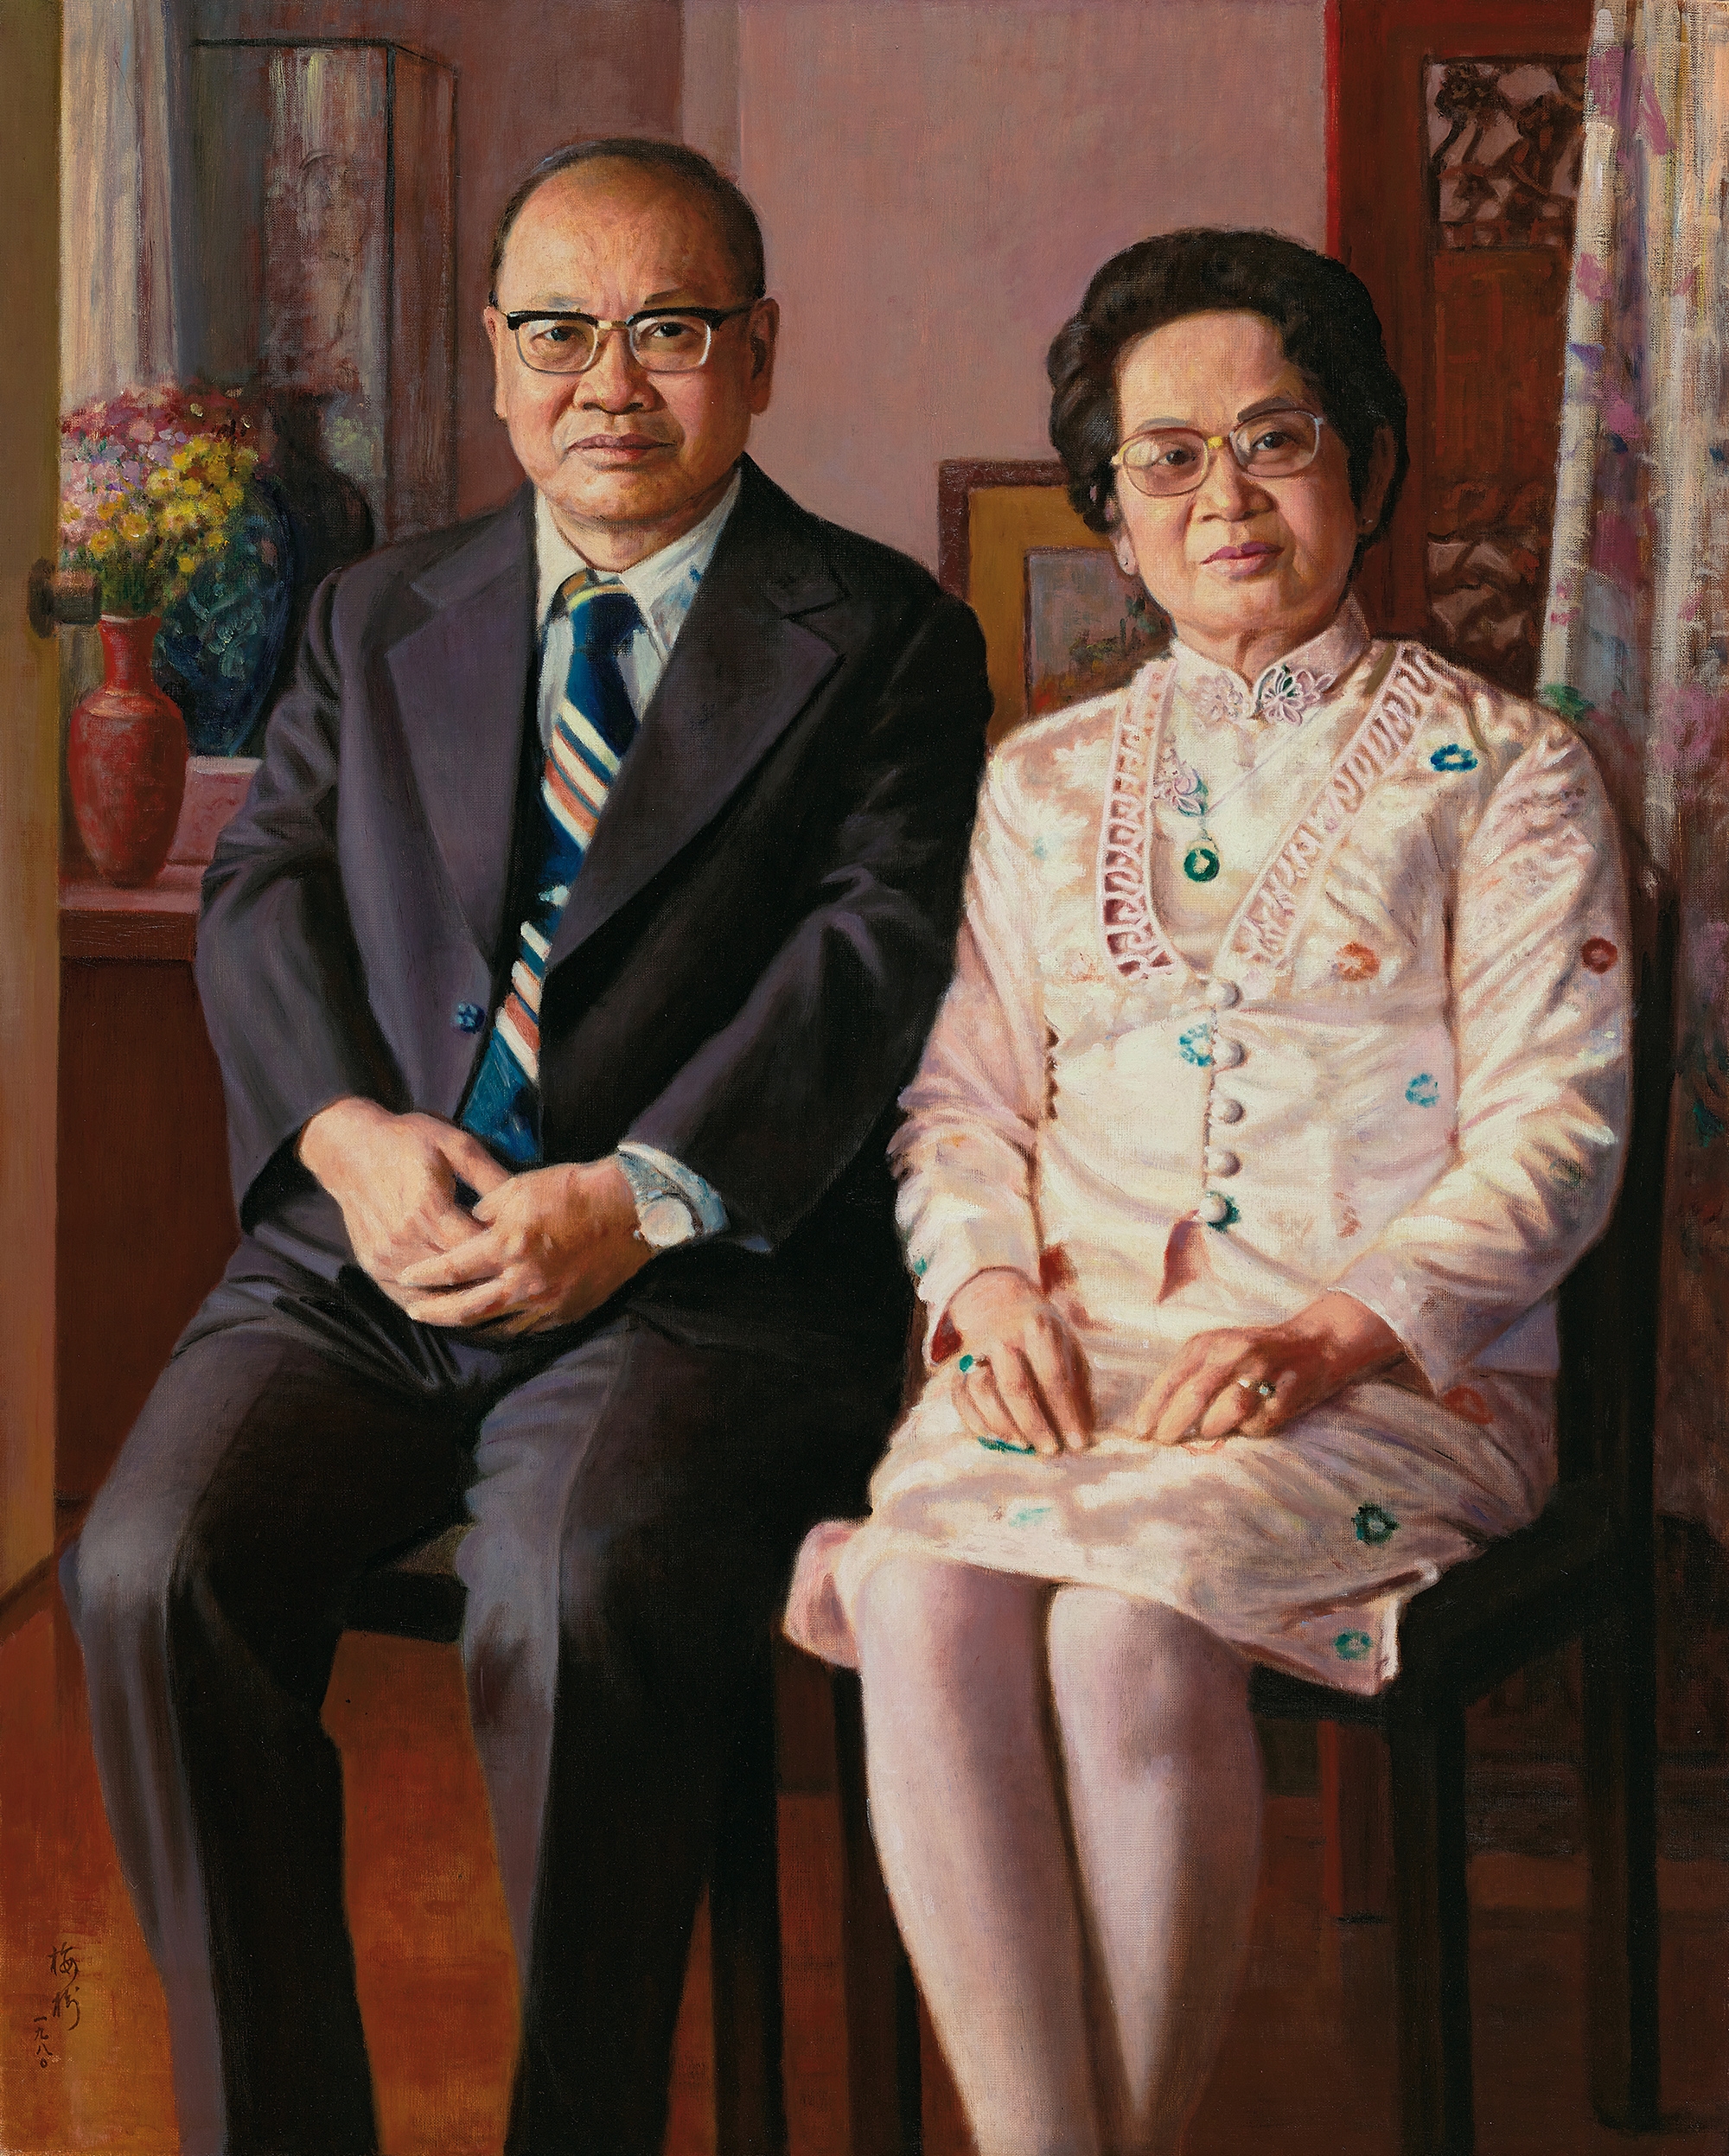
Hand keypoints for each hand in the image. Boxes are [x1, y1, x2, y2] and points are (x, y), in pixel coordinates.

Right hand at [297, 1098, 508, 1303]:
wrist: (350, 1150)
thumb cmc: (407, 1142)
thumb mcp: (454, 1145)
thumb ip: (489, 1175)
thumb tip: (525, 1201)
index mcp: (429, 1208)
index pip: (477, 1248)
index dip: (504, 1254)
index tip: (527, 1255)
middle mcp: (405, 1239)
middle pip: (458, 1277)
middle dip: (489, 1281)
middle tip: (518, 1283)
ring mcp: (386, 1257)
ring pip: (434, 1295)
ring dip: (464, 1300)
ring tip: (495, 1299)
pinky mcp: (373, 1266)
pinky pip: (408, 1298)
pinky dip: (435, 1305)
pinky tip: (458, 1304)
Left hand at [393, 1157, 651, 1333]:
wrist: (627, 1209)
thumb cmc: (571, 1190)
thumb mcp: (517, 1188)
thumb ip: (485, 1211)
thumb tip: (469, 1225)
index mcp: (507, 1246)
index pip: (452, 1269)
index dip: (424, 1275)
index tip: (404, 1277)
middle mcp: (524, 1281)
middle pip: (467, 1309)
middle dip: (435, 1313)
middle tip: (414, 1311)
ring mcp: (547, 1302)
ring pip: (496, 1326)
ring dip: (468, 1325)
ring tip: (450, 1320)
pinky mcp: (568, 1311)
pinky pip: (528, 1327)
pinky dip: (505, 1326)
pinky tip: (495, 1322)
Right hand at [943, 1268, 1093, 1456]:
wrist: (999, 1302)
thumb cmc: (1044, 1335)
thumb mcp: (1068, 1347)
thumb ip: (1077, 1386)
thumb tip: (1084, 1430)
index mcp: (1038, 1327)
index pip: (1053, 1375)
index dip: (1067, 1412)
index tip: (1078, 1442)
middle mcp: (1003, 1337)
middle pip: (1015, 1386)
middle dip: (1034, 1423)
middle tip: (1050, 1449)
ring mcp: (977, 1351)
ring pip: (981, 1390)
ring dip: (1002, 1424)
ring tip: (1022, 1445)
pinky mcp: (958, 1367)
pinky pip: (961, 1398)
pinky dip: (976, 1422)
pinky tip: (997, 1439)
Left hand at [1132, 1291, 1404, 1448]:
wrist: (1314, 1344)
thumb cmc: (1251, 1357)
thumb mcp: (1216, 1354)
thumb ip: (1190, 1379)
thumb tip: (1156, 1422)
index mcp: (1209, 1343)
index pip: (1173, 1377)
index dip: (1154, 1407)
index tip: (1141, 1432)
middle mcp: (1234, 1351)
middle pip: (1195, 1394)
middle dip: (1174, 1424)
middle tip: (1165, 1442)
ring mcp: (1263, 1370)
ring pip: (1228, 1410)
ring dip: (1214, 1428)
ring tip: (1210, 1431)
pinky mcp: (1288, 1390)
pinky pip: (1259, 1423)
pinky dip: (1249, 1430)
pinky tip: (1250, 1424)